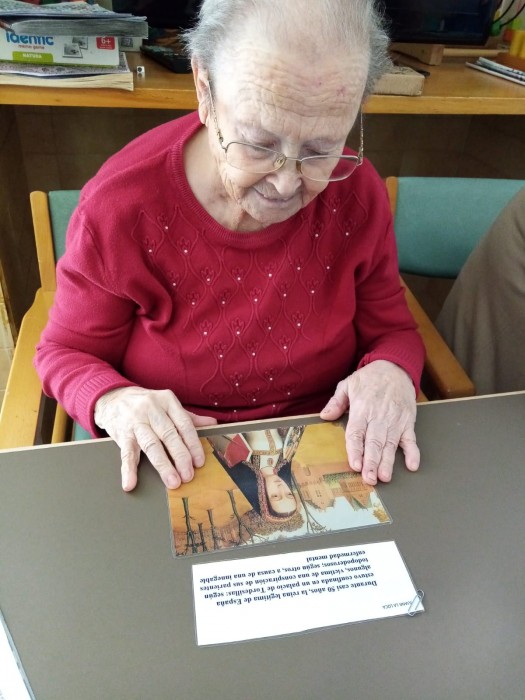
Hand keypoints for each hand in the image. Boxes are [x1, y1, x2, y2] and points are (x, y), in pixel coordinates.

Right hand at [94, 387, 216, 491]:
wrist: (113, 397)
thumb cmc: (146, 404)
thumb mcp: (167, 405)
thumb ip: (188, 417)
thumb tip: (212, 424)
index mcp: (167, 401)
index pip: (184, 424)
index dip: (193, 444)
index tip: (199, 461)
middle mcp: (152, 410)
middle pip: (169, 435)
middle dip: (180, 457)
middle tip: (188, 475)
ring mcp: (135, 422)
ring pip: (151, 444)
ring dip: (162, 465)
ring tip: (172, 481)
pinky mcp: (121, 433)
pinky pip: (126, 453)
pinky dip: (128, 470)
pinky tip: (130, 483)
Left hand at [320, 360, 418, 484]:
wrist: (395, 367)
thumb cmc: (370, 378)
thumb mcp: (348, 384)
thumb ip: (336, 402)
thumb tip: (324, 416)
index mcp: (362, 409)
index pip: (357, 433)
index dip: (356, 450)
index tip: (355, 465)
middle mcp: (379, 417)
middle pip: (374, 442)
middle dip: (372, 462)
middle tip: (369, 479)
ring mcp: (395, 420)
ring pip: (390, 444)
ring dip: (388, 462)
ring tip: (385, 477)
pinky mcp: (408, 422)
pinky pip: (411, 439)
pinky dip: (413, 452)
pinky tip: (412, 465)